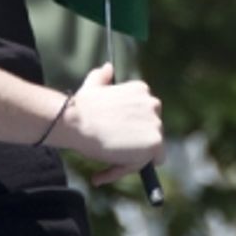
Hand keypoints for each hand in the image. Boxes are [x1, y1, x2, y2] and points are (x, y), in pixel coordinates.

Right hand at [53, 63, 164, 185]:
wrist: (78, 122)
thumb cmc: (82, 107)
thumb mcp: (92, 85)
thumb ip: (101, 77)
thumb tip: (108, 68)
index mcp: (142, 90)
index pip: (146, 115)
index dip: (131, 128)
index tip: (115, 134)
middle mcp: (154, 104)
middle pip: (151, 131)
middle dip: (135, 140)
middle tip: (111, 147)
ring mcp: (156, 123)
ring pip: (151, 149)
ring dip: (134, 155)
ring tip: (110, 156)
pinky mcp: (156, 142)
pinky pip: (150, 163)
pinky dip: (131, 167)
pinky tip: (110, 167)